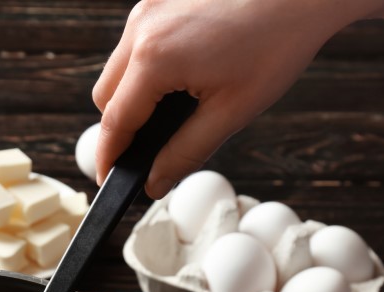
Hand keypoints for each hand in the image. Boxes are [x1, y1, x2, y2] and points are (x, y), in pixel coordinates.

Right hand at [92, 0, 368, 195]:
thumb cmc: (277, 41)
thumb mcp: (231, 111)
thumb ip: (185, 152)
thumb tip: (155, 182)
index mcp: (154, 58)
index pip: (114, 122)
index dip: (109, 159)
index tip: (109, 182)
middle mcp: (142, 28)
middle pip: (106, 96)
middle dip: (122, 126)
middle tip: (150, 150)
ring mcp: (149, 8)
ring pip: (119, 68)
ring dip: (134, 94)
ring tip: (174, 111)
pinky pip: (137, 43)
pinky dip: (148, 67)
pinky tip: (185, 74)